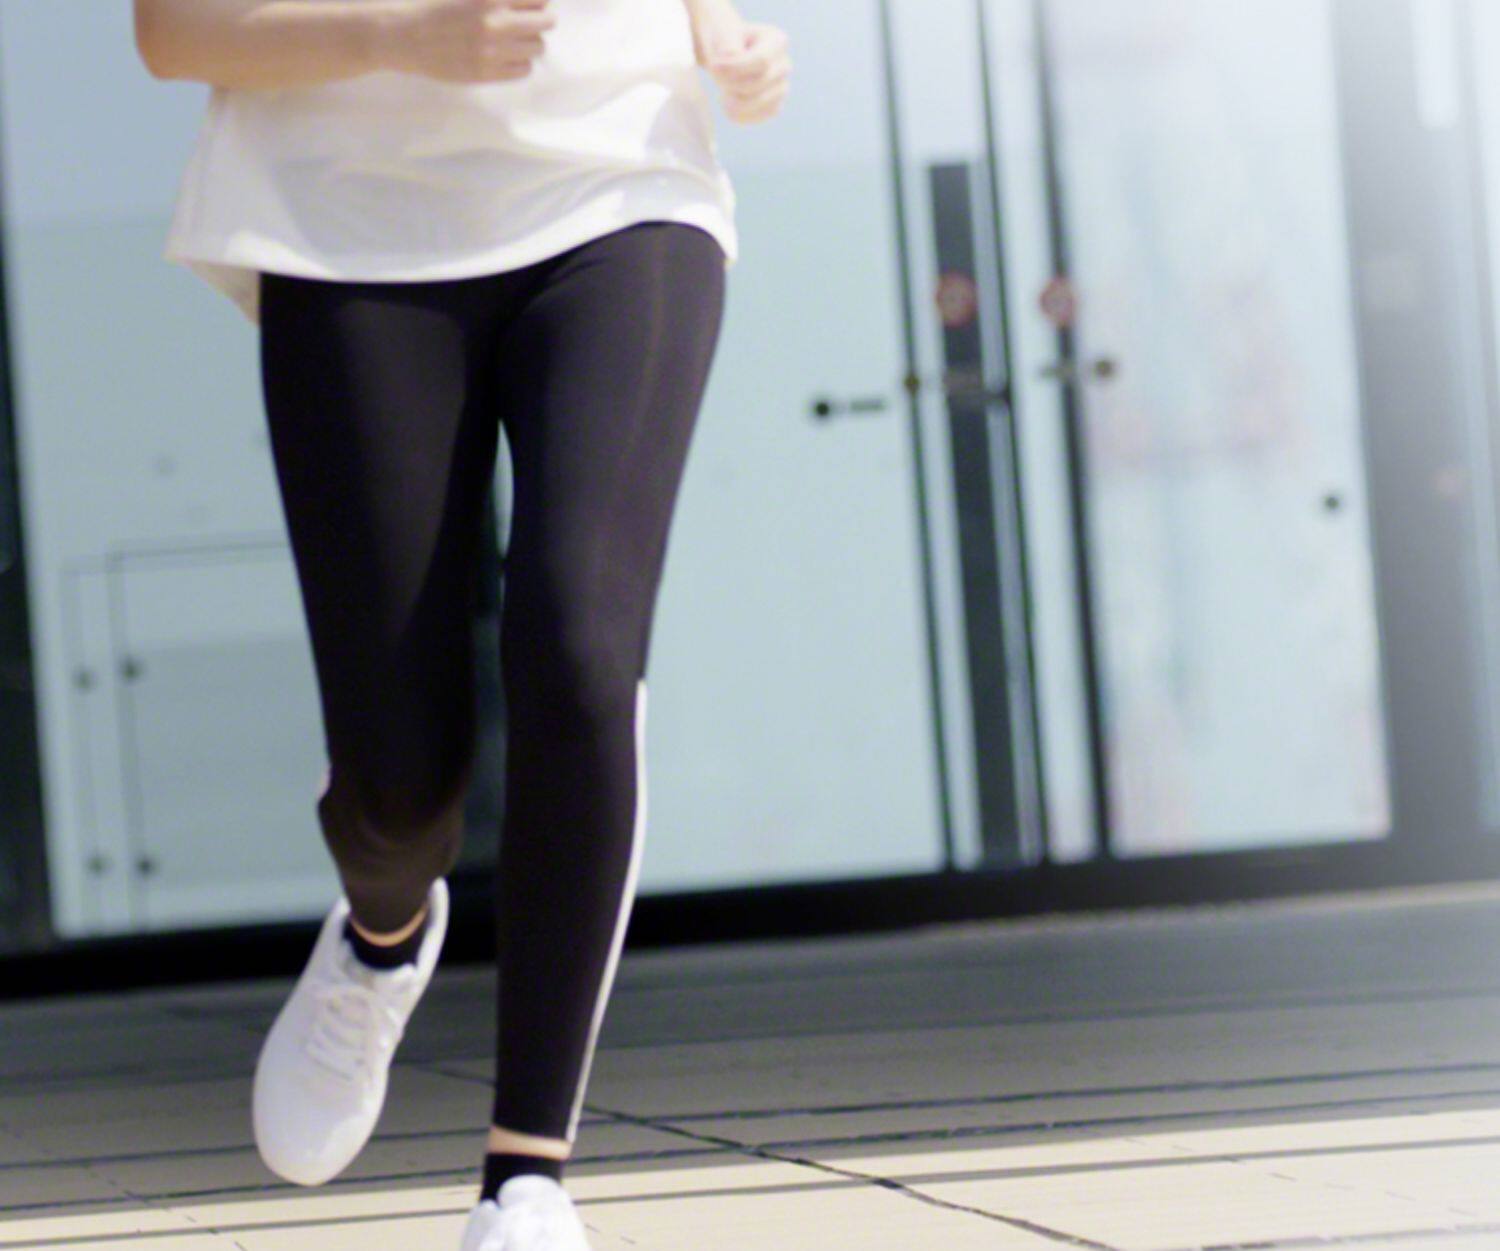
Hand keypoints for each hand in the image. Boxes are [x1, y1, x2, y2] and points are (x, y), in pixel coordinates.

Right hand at [375, 0, 555, 83]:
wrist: (404, 34)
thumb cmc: (433, 4)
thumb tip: (533, 1)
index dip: (538, 0)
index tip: (531, 4)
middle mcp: (497, 23)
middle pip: (546, 22)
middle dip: (540, 19)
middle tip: (527, 21)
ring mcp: (493, 51)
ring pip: (538, 48)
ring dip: (530, 41)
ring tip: (513, 39)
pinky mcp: (487, 73)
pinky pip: (524, 69)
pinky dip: (520, 61)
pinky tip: (505, 55)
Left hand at [690, 2, 790, 124]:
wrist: (726, 55)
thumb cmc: (725, 40)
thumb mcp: (722, 32)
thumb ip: (727, 42)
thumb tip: (732, 55)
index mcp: (777, 41)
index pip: (762, 61)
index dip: (736, 67)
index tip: (714, 66)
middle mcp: (784, 65)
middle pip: (758, 83)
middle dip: (730, 82)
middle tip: (715, 76)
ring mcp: (782, 88)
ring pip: (758, 103)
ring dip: (732, 99)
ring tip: (722, 88)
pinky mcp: (774, 107)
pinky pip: (757, 117)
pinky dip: (737, 113)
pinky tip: (726, 101)